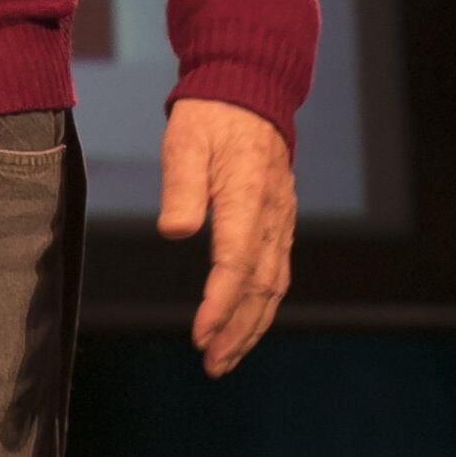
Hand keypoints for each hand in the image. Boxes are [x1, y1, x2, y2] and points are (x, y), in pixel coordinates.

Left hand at [156, 96, 293, 375]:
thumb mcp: (185, 141)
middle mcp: (271, 217)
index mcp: (247, 198)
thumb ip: (180, 187)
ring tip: (225, 358)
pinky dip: (262, 307)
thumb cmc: (210, 118)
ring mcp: (280, 222)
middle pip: (260, 288)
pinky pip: (276, 274)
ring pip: (273, 287)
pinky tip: (245, 325)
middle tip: (212, 364)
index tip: (200, 336)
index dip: (219, 306)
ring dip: (251, 327)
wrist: (248, 92)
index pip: (236, 265)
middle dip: (237, 331)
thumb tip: (175, 231)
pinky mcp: (279, 223)